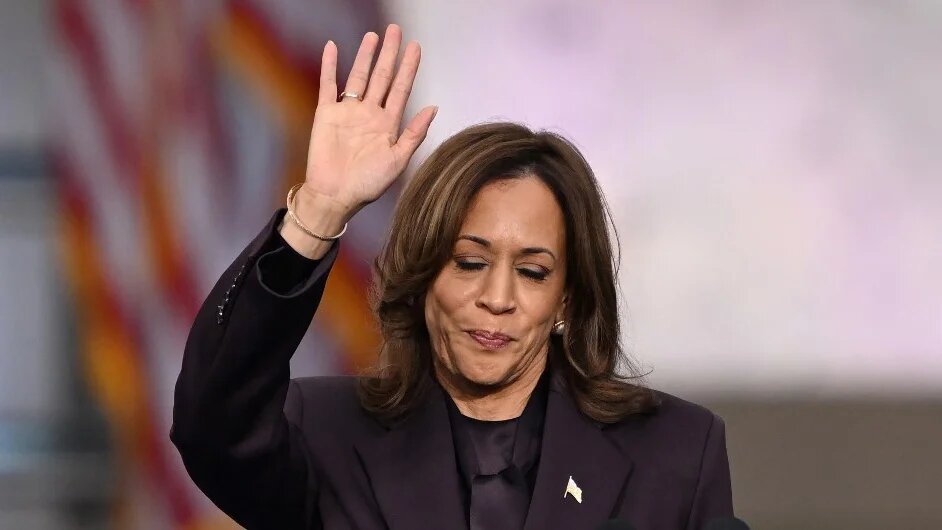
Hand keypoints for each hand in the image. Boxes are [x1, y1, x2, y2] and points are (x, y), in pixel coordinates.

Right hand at [301, 24, 436, 220]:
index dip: (409, 68)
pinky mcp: (326, 114)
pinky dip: (329, 66)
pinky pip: (328, 85)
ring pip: (358, 76)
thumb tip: (434, 107)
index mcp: (388, 124)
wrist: (335, 196)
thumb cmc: (368, 184)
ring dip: (365, 56)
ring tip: (373, 36)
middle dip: (390, 54)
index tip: (415, 47)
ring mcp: (348, 111)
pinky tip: (332, 47)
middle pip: (382, 76)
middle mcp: (369, 113)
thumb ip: (414, 133)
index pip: (401, 89)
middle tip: (396, 30)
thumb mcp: (398, 160)